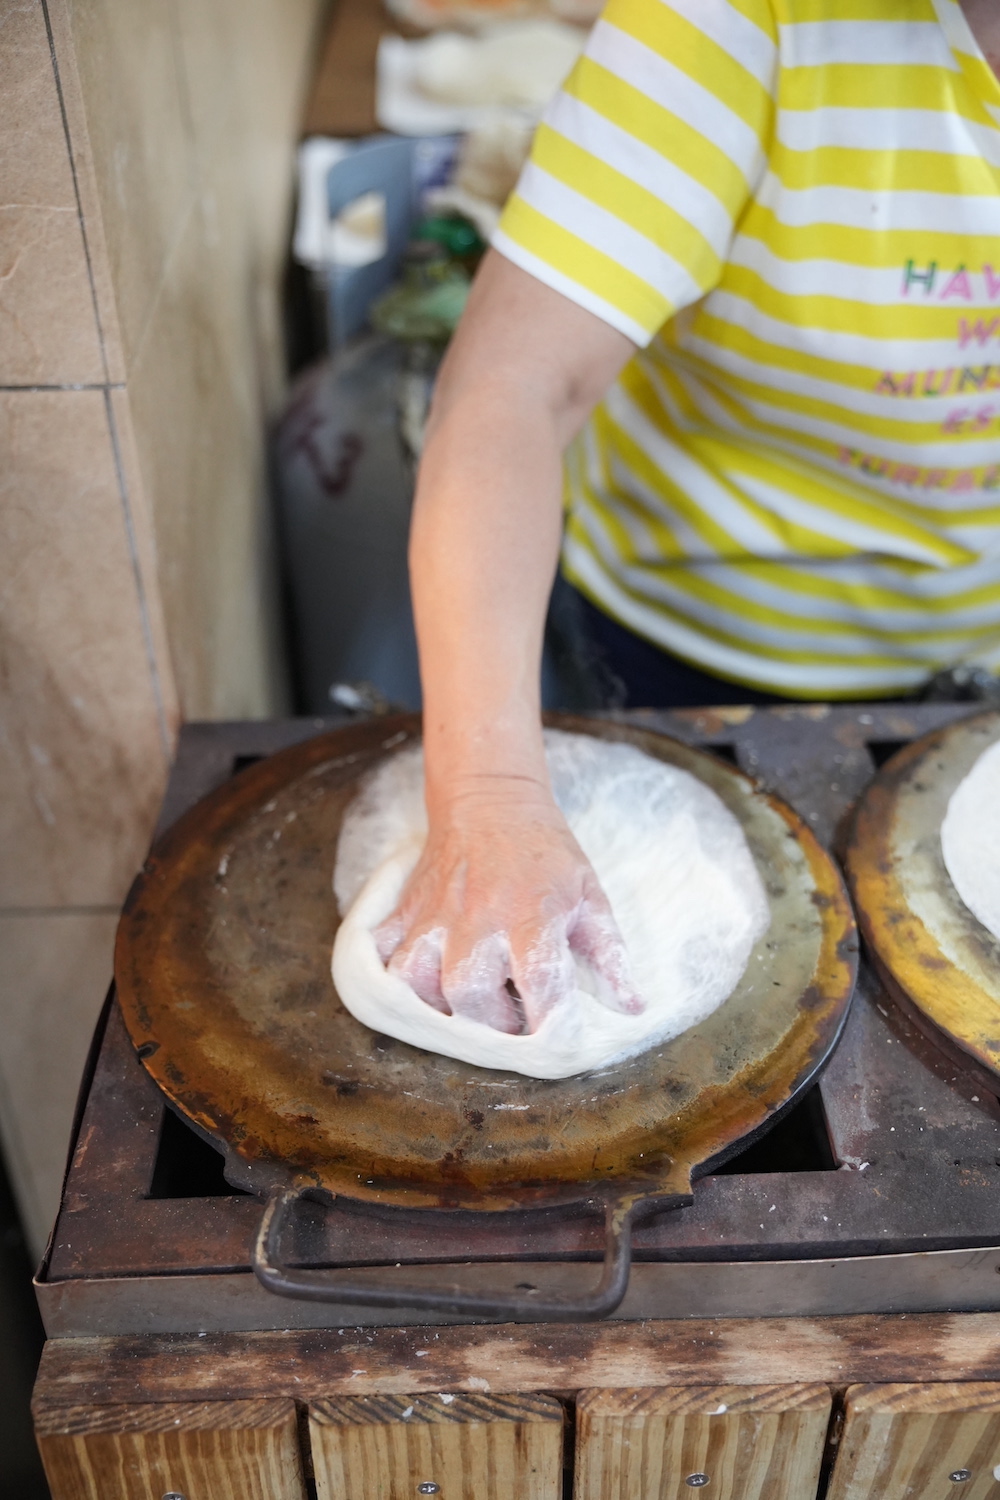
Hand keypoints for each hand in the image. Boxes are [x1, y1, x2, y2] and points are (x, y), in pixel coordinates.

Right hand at [374, 778, 643, 1033]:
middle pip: (469, 994)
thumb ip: (609, 955)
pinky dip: (394, 977)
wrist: (491, 796)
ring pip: (418, 981)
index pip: (540, 984)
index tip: (553, 1037)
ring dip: (441, 1005)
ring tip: (468, 1002)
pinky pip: (383, 955)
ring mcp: (435, 915)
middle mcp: (479, 918)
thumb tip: (632, 1008)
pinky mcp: (407, 910)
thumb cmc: (546, 853)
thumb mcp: (589, 896)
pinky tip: (422, 979)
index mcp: (532, 915)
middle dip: (491, 1023)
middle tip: (510, 1019)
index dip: (547, 1024)